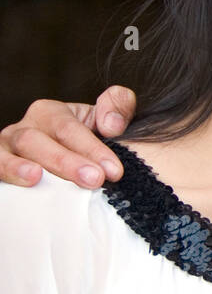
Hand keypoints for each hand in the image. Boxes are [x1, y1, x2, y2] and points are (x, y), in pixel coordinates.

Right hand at [0, 86, 135, 187]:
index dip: (92, 148)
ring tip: (35, 177)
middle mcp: (25, 129)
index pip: (70, 128)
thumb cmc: (89, 144)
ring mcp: (5, 150)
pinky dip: (3, 174)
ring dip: (20, 167)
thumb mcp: (106, 121)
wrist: (69, 166)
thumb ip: (118, 107)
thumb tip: (112, 124)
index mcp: (51, 113)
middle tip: (94, 179)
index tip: (114, 171)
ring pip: (6, 154)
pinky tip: (16, 185)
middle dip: (66, 161)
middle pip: (38, 141)